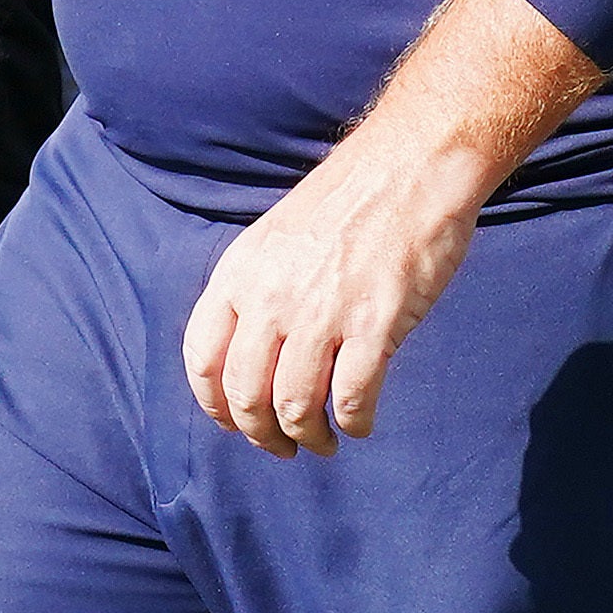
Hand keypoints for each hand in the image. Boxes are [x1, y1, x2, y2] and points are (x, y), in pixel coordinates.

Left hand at [178, 136, 482, 456]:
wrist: (410, 165)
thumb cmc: (347, 200)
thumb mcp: (274, 237)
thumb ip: (254, 290)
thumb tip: (247, 354)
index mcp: (240, 274)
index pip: (202, 360)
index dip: (215, 406)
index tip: (233, 423)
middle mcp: (271, 298)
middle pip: (245, 395)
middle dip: (260, 435)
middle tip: (283, 447)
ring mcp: (322, 313)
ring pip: (294, 407)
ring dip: (307, 438)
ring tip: (322, 442)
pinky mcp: (374, 325)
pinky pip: (352, 398)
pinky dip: (353, 423)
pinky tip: (360, 424)